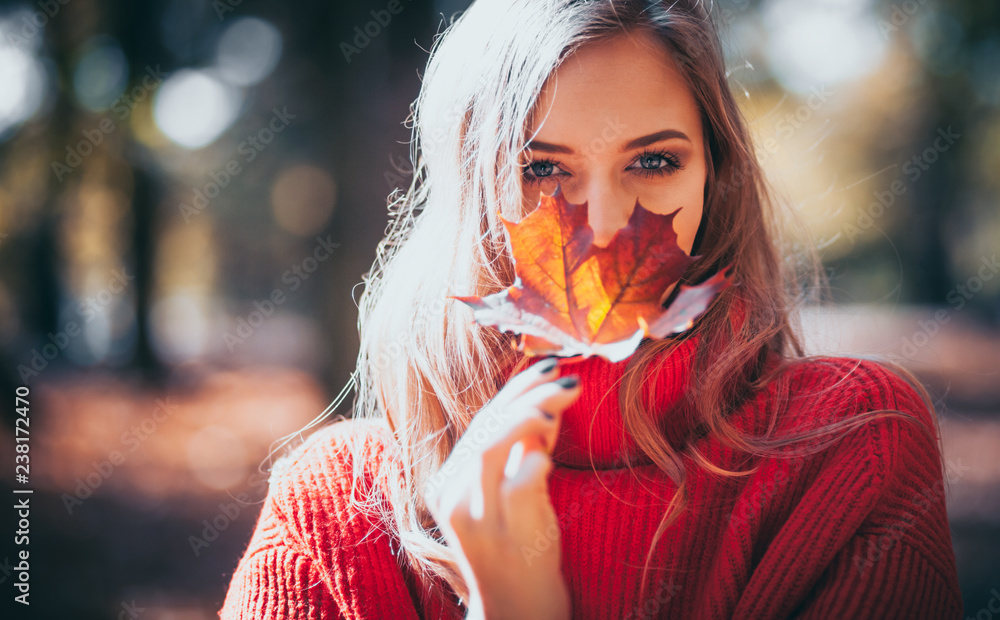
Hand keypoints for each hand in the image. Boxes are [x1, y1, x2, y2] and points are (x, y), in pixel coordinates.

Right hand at [423, 357, 579, 619]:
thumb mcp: (516, 490)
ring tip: (562, 402)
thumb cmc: (520, 548)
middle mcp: (450, 496)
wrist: (517, 612)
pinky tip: (550, 459)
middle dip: (529, 394)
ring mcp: (473, 516)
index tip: (549, 366)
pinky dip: (536, 462)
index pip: (481, 421)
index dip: (515, 388)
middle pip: (486, 427)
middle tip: (568, 379)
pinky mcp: (499, 534)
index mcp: (447, 481)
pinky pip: (518, 483)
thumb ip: (525, 446)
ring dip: (529, 416)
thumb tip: (548, 395)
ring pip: (490, 446)